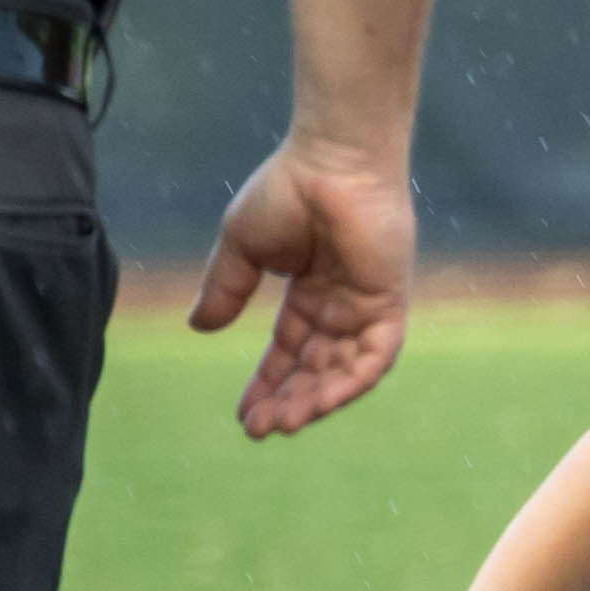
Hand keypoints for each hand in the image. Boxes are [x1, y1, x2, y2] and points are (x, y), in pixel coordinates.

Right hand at [190, 139, 413, 438]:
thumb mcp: (243, 248)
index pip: (289, 349)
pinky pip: (378, 354)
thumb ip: (226, 289)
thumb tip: (200, 327)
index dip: (267, 382)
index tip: (244, 415)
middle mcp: (342, 303)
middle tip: (263, 429)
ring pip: (347, 368)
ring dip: (319, 399)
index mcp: (311, 291)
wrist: (330, 161)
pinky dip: (353, 380)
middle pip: (318, 366)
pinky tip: (324, 403)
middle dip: (290, 399)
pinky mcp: (389, 300)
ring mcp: (368, 304)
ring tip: (287, 423)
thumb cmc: (287, 191)